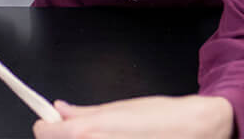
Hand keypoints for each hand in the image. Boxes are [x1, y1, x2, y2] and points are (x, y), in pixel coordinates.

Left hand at [32, 96, 233, 138]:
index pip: (45, 133)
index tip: (52, 124)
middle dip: (66, 138)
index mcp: (88, 132)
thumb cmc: (163, 118)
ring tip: (105, 136)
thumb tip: (61, 110)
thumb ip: (83, 113)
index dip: (47, 126)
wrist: (199, 131)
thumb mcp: (118, 108)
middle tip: (85, 131)